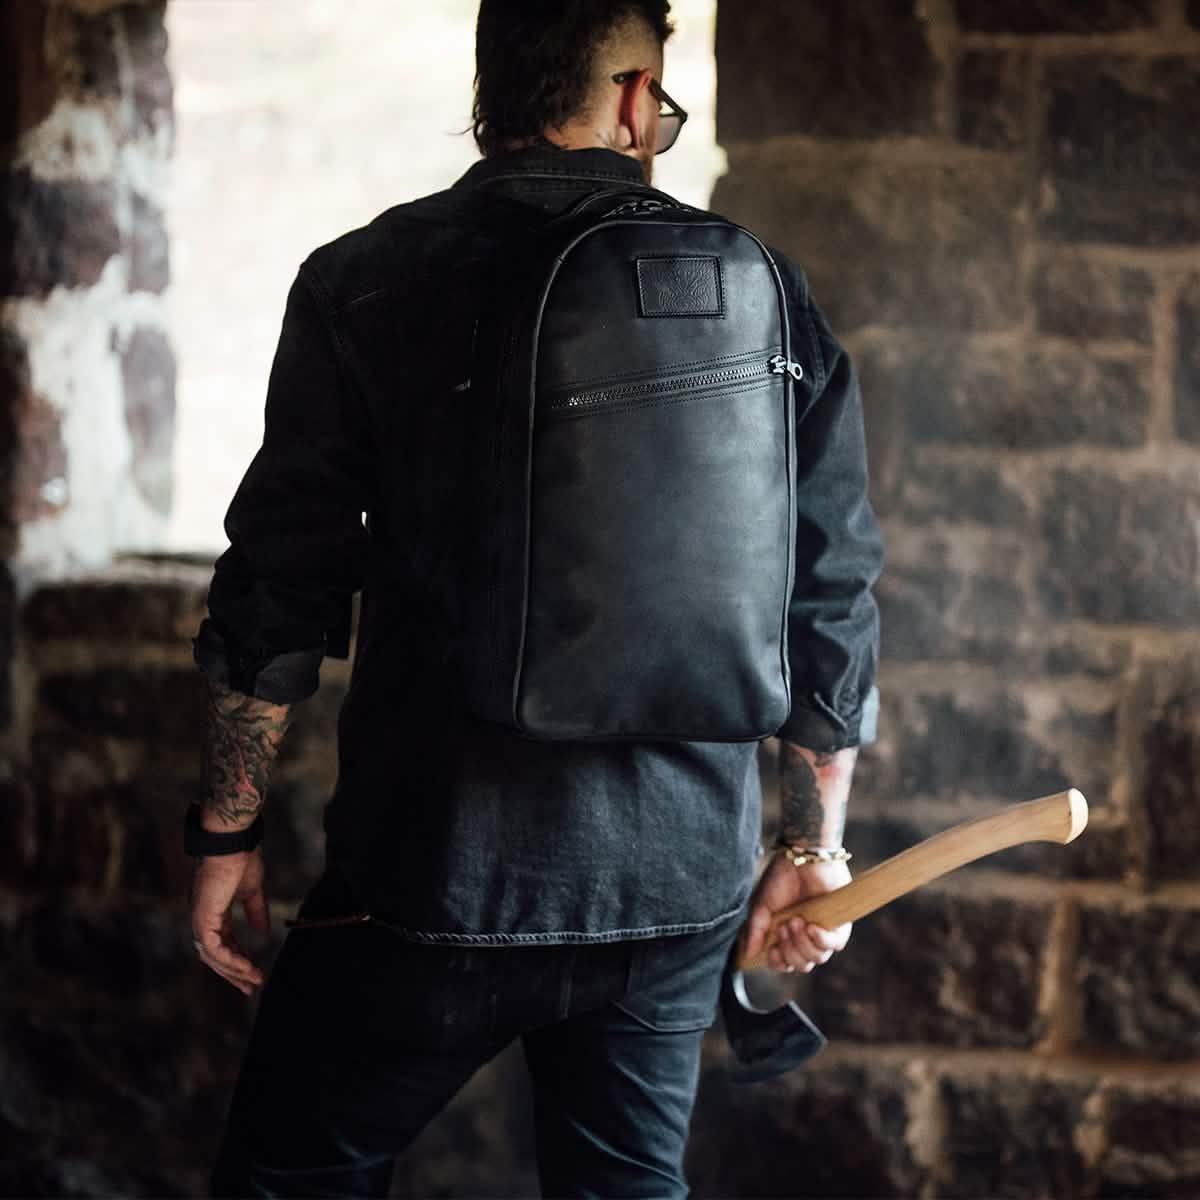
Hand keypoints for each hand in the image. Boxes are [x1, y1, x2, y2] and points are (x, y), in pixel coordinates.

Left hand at [189, 847, 269, 994]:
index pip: (223, 943)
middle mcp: (202, 918)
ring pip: (213, 956)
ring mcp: (200, 919)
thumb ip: (255, 912)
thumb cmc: (241, 859)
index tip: (254, 972)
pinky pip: (214, 949)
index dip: (238, 959)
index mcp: (212, 911)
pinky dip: (230, 960)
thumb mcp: (252, 891)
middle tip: (250, 988)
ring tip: (254, 980)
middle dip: (233, 973)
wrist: (232, 843)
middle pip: (214, 956)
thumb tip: (263, 931)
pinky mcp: (203, 918)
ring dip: (234, 970)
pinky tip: (247, 966)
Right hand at [740, 852, 852, 973]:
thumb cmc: (780, 877)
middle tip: (784, 926)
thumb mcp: (760, 905)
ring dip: (803, 944)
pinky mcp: (840, 923)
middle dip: (790, 951)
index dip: (778, 962)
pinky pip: (835, 945)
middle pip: (802, 964)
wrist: (801, 856)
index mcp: (786, 934)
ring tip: (795, 921)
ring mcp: (823, 930)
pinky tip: (811, 928)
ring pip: (817, 958)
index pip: (785, 962)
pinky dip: (821, 941)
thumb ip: (754, 930)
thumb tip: (748, 954)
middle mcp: (805, 936)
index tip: (772, 949)